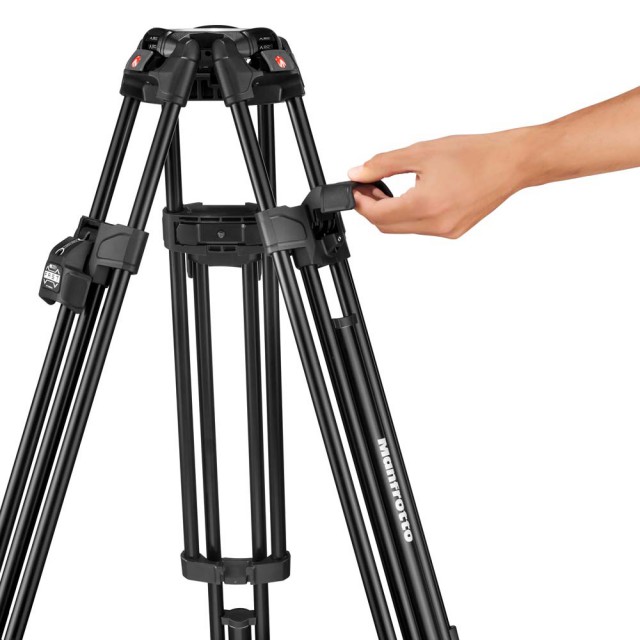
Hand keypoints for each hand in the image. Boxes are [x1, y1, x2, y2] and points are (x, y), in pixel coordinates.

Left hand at [348, 129, 532, 237]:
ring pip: (403, 229)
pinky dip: (410, 215)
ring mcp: (446, 232)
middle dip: (373, 208)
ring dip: (391, 212)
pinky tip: (413, 196)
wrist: (511, 163)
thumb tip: (357, 173)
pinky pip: (421, 229)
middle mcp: (436, 225)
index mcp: (426, 205)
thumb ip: (383, 164)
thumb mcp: (421, 153)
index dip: (361, 203)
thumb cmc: (475, 154)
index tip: (356, 188)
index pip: (378, 215)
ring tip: (389, 188)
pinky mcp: (454, 232)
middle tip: (369, 186)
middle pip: (387, 227)